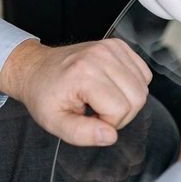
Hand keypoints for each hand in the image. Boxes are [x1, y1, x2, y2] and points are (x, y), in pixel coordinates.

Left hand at [0, 39, 151, 146]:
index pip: (120, 109)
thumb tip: (110, 135)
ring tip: (103, 99)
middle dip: (121, 114)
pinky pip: (144, 73)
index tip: (89, 119)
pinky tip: (112, 87)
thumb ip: (81, 134)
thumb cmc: (44, 94)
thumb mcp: (54, 123)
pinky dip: (132, 85)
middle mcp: (101, 55)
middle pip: (137, 97)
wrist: (36, 69)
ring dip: (127, 100)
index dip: (108, 123)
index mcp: (85, 73)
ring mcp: (112, 47)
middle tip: (97, 112)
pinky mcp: (118, 46)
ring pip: (143, 86)